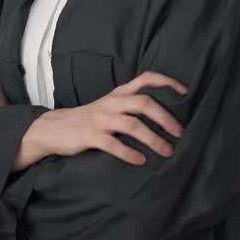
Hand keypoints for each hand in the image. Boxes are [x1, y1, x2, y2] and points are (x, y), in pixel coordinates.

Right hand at [13, 72, 188, 170]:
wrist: (55, 128)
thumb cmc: (89, 118)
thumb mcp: (110, 105)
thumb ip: (130, 104)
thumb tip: (163, 112)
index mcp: (118, 93)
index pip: (145, 79)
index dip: (166, 82)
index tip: (185, 92)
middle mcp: (111, 102)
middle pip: (144, 103)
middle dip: (165, 117)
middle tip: (179, 133)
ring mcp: (100, 119)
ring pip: (132, 125)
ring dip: (153, 139)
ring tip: (167, 151)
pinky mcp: (90, 136)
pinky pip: (113, 144)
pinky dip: (130, 153)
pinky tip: (141, 160)